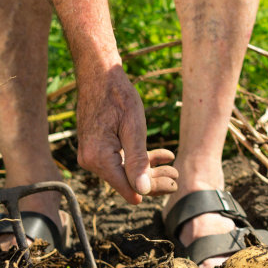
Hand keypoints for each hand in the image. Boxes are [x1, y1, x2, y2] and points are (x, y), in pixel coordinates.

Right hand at [75, 64, 177, 203]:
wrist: (98, 75)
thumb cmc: (118, 95)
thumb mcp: (134, 127)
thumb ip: (137, 160)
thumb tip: (142, 193)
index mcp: (98, 158)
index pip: (128, 187)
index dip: (152, 189)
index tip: (174, 185)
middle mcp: (91, 161)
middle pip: (126, 181)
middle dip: (153, 180)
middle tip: (176, 175)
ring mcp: (92, 155)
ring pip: (124, 171)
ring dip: (148, 170)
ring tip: (173, 167)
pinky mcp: (96, 148)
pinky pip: (119, 160)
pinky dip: (138, 159)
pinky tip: (162, 156)